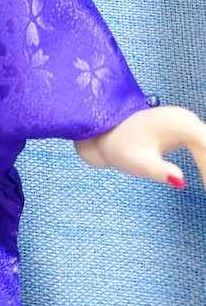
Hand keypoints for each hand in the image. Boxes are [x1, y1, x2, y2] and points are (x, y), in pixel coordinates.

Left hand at [73, 105, 205, 188]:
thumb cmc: (121, 149)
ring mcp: (185, 122)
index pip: (204, 141)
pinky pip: (203, 147)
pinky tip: (204, 181)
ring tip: (204, 187)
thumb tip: (180, 181)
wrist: (108, 137)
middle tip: (205, 187)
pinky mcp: (184, 130)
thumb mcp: (138, 164)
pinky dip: (205, 163)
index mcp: (173, 122)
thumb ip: (159, 171)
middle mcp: (183, 117)